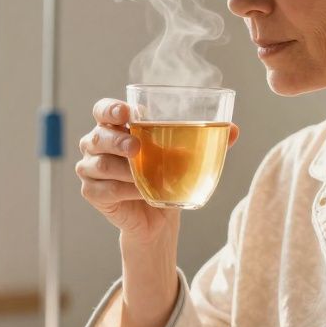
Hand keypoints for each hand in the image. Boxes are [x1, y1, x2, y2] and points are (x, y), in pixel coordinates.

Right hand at [75, 98, 238, 243]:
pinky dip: (124, 191)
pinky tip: (140, 193)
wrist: (159, 217)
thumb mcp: (186, 156)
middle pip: (97, 136)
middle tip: (136, 148)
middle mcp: (97, 145)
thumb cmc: (167, 177)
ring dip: (124, 170)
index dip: (110, 109)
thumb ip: (207, 140)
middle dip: (116, 141)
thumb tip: (234, 130)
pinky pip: (105, 189)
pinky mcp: (93, 193)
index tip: (126, 113)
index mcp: (116, 127)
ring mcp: (91, 169)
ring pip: (100, 164)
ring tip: (143, 176)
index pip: (103, 110)